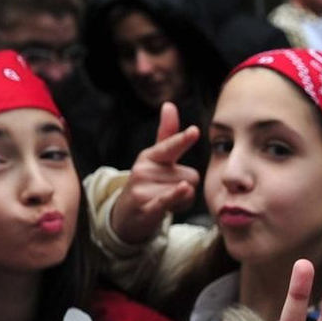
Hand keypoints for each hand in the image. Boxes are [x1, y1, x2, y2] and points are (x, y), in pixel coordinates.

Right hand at [111, 102, 200, 244]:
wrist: (126, 215)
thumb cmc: (149, 184)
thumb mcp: (156, 159)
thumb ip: (167, 135)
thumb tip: (169, 105)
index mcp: (150, 155)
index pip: (170, 146)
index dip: (182, 140)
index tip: (194, 131)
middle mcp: (144, 169)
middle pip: (191, 176)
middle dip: (188, 188)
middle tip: (170, 192)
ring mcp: (143, 188)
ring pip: (187, 192)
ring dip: (183, 201)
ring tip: (166, 202)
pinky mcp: (145, 206)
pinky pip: (168, 199)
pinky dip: (176, 196)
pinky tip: (183, 189)